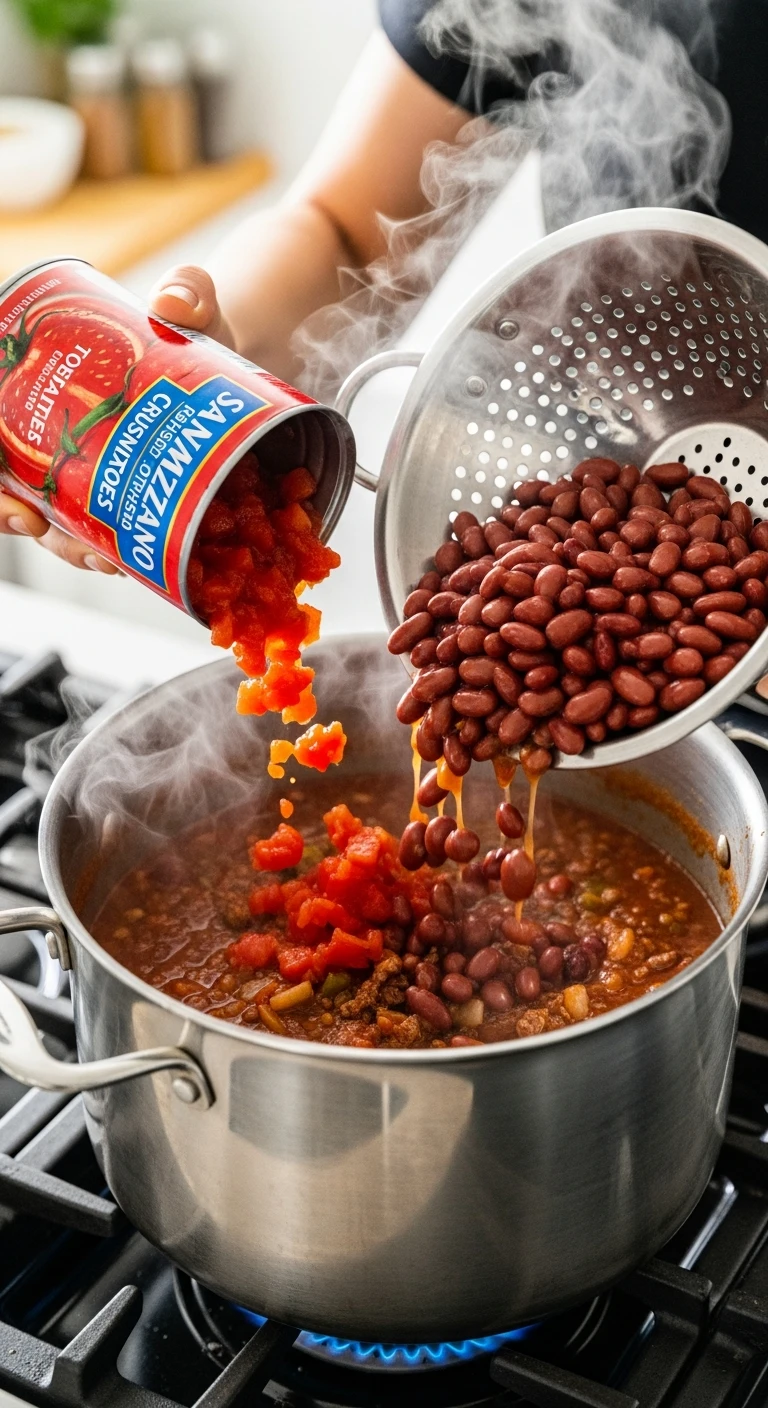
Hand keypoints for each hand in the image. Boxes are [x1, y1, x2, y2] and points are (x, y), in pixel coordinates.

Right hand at [0, 266, 231, 574]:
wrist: (233, 348)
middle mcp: (47, 426)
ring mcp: (79, 460)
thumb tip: (173, 302)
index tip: (22, 512)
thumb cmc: (193, 322)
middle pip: (15, 490)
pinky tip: (132, 564)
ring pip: (53, 518)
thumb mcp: (193, 301)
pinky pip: (98, 526)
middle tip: (84, 549)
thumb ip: (189, 288)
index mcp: (38, 382)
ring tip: (111, 563)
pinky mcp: (120, 485)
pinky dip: (108, 548)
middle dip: (37, 529)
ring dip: (73, 548)